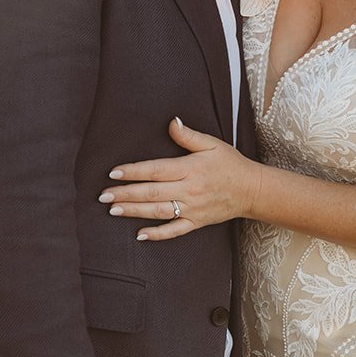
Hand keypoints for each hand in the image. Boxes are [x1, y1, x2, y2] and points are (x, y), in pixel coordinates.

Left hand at [100, 117, 259, 239]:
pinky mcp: (197, 222)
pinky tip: (139, 234)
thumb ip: (188, 135)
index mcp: (190, 169)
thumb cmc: (230, 164)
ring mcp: (192, 208)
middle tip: (103, 195)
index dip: (133, 172)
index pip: (155, 170)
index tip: (113, 173)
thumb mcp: (211, 144)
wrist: (252, 190)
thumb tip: (171, 122)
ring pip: (158, 212)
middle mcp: (189, 190)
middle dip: (125, 194)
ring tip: (113, 210)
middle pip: (152, 193)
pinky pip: (175, 231)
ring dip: (134, 211)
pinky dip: (157, 234)